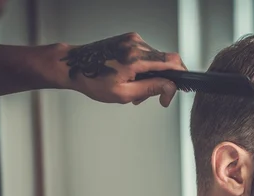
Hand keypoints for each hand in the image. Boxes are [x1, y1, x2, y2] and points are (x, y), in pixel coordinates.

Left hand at [60, 32, 186, 106]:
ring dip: (151, 76)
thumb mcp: (124, 93)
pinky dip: (143, 68)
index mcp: (136, 58)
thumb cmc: (93, 80)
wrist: (73, 66)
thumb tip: (170, 87)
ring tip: (134, 89)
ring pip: (155, 60)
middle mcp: (136, 44)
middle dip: (161, 81)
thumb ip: (150, 89)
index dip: (180, 76)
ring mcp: (132, 39)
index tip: (176, 90)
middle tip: (148, 97)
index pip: (172, 61)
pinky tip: (131, 78)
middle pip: (164, 62)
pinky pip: (146, 55)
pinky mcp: (129, 39)